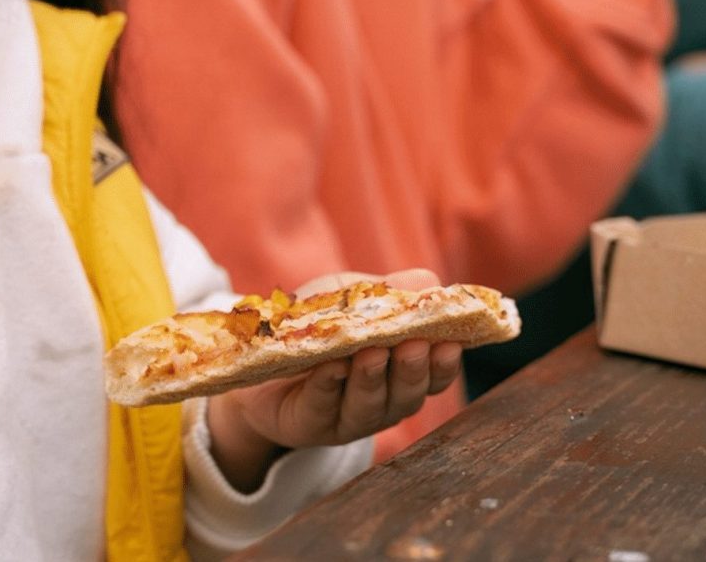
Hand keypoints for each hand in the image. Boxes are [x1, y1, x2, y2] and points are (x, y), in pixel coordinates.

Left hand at [203, 268, 463, 491]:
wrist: (254, 355)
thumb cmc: (316, 323)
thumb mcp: (351, 298)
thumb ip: (387, 292)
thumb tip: (429, 280)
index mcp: (399, 373)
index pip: (433, 377)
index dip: (444, 364)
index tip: (451, 343)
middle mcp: (381, 402)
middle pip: (406, 396)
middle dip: (412, 371)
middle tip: (415, 346)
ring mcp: (346, 419)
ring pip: (368, 407)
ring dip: (372, 379)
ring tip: (373, 353)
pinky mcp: (309, 425)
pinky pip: (322, 407)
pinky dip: (328, 385)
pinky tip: (332, 366)